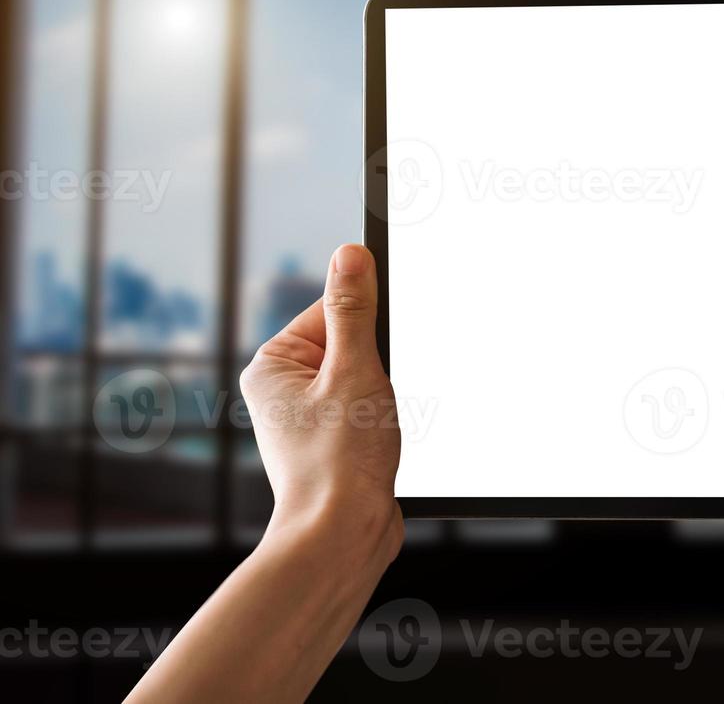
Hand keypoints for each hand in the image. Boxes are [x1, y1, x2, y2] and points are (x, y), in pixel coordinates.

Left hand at [240, 242, 402, 564]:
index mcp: (272, 366)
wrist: (342, 535)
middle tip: (374, 398)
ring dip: (384, 395)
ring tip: (375, 426)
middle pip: (349, 344)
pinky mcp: (331, 442)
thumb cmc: (340, 462)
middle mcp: (282, 390)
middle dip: (377, 366)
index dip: (367, 328)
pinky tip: (381, 442)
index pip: (331, 310)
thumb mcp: (354, 370)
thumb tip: (350, 255)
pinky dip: (384, 418)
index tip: (380, 352)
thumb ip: (354, 309)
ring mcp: (306, 418)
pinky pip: (367, 408)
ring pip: (364, 378)